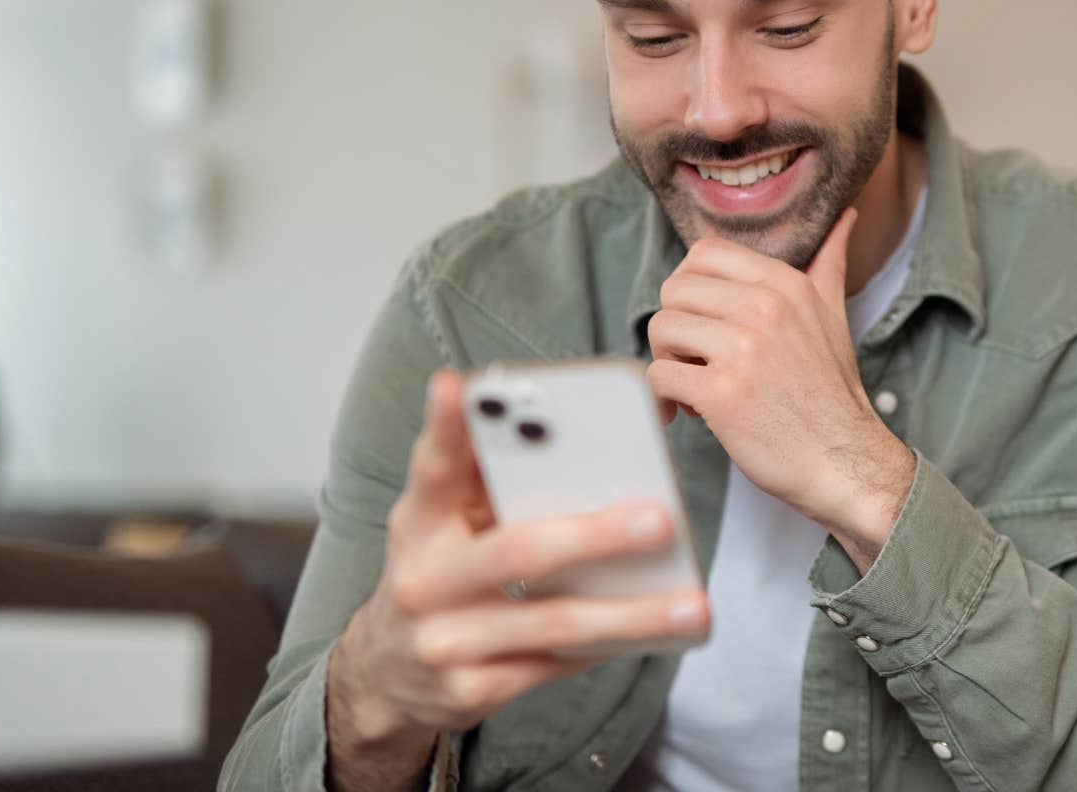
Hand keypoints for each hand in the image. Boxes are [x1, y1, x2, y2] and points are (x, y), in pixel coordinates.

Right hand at [327, 372, 708, 761]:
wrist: (385, 674)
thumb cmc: (439, 575)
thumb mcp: (443, 524)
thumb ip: (489, 480)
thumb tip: (577, 437)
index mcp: (418, 521)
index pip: (432, 466)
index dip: (444, 426)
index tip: (460, 385)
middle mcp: (423, 579)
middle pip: (517, 551)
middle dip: (596, 536)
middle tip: (660, 519)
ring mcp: (444, 641)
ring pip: (553, 622)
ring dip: (631, 614)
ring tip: (691, 606)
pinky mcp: (470, 691)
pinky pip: (556, 665)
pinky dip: (608, 646)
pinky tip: (653, 635)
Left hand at [645, 209, 914, 561]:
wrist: (844, 461)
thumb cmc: (831, 395)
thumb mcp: (834, 317)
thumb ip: (829, 263)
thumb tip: (845, 215)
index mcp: (785, 285)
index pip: (703, 254)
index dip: (691, 288)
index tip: (704, 321)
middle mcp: (764, 308)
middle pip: (674, 290)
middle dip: (676, 327)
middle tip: (696, 358)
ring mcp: (742, 349)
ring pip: (661, 329)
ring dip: (668, 361)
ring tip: (696, 385)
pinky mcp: (722, 393)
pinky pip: (658, 376)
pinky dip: (664, 397)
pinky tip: (689, 412)